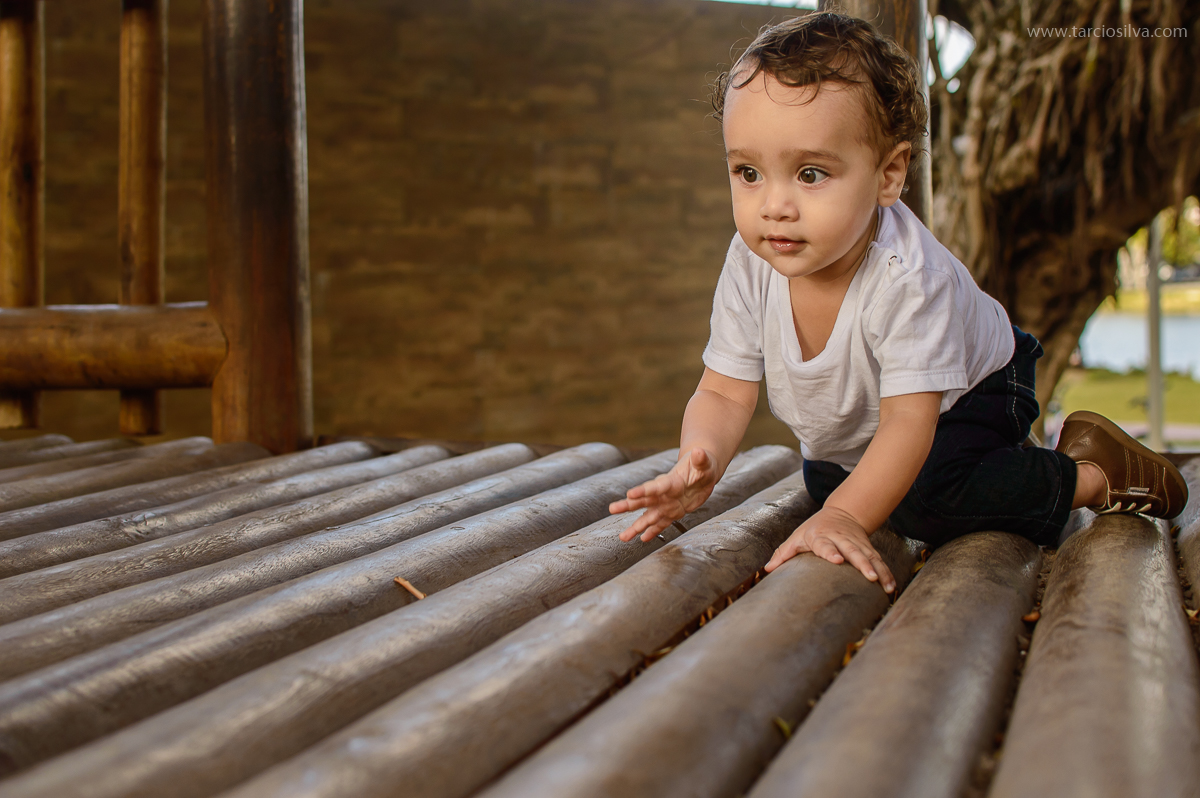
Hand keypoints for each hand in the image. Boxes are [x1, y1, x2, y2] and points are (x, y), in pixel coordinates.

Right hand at [611, 447, 717, 542]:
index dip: (643, 490)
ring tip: (623, 537)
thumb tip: (699, 452)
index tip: (629, 494)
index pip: (655, 486)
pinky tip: (642, 539)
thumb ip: (701, 459)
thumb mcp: (705, 462)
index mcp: (671, 481)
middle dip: (628, 505)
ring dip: (636, 527)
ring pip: (649, 517)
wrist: (703, 472)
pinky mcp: (673, 513)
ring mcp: (667, 504)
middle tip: (612, 509)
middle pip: (643, 501)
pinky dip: (653, 532)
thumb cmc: (703, 464)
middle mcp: (664, 494)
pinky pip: (661, 524)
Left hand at [764, 505, 895, 592]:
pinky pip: (878, 560)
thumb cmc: (814, 529)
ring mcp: (857, 542)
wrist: (842, 512)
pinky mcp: (868, 547)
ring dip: (878, 570)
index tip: (837, 560)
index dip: (830, 551)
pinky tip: (891, 586)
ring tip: (885, 585)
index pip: (825, 544)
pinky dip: (886, 572)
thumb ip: (783, 553)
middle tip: (869, 576)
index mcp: (820, 536)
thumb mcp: (797, 537)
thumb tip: (767, 569)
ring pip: (869, 556)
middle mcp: (841, 538)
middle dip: (861, 563)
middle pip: (852, 550)